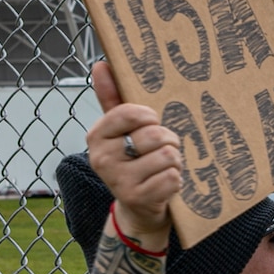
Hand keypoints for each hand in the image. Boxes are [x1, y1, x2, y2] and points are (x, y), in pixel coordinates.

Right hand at [87, 61, 181, 238]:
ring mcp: (118, 180)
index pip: (131, 112)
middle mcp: (102, 158)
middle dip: (168, 141)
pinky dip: (177, 180)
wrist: (138, 209)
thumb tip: (102, 64)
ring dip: (175, 161)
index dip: (150, 117)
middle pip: (155, 134)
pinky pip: (173, 177)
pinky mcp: (137, 198)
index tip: (150, 124)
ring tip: (163, 168)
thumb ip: (113, 97)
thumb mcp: (121, 130)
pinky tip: (165, 185)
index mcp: (96, 136)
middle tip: (160, 152)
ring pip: (168, 155)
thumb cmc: (134, 161)